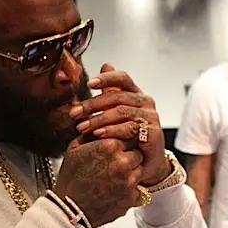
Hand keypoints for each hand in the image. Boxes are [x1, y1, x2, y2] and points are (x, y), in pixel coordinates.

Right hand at [53, 137, 144, 227]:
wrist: (69, 208)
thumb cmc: (70, 178)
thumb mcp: (74, 149)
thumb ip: (90, 134)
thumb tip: (98, 126)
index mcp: (110, 146)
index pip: (128, 137)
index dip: (122, 144)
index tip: (116, 150)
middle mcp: (122, 162)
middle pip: (137, 153)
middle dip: (128, 158)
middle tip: (115, 165)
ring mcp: (128, 181)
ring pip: (140, 171)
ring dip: (131, 173)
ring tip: (114, 178)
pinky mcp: (131, 198)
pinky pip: (138, 190)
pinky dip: (129, 190)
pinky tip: (115, 191)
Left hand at [69, 63, 170, 186]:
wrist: (146, 163)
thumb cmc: (131, 137)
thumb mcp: (117, 112)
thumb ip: (110, 92)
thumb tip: (105, 64)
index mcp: (136, 94)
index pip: (122, 78)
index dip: (106, 78)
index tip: (88, 83)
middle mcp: (145, 102)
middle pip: (117, 96)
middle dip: (92, 104)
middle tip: (75, 113)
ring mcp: (151, 117)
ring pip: (121, 111)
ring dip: (98, 120)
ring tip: (81, 127)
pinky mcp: (153, 132)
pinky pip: (129, 127)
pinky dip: (111, 130)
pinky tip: (97, 134)